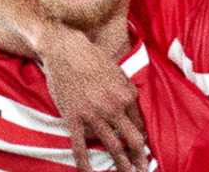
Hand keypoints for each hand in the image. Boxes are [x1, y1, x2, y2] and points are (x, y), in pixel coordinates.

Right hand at [41, 28, 147, 171]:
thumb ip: (125, 90)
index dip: (142, 139)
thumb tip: (132, 106)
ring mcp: (93, 115)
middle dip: (139, 158)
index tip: (142, 150)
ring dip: (121, 164)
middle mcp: (113, 107)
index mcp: (126, 95)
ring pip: (112, 146)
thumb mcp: (117, 72)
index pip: (139, 124)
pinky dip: (84, 162)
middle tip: (143, 170)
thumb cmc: (92, 57)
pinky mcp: (74, 118)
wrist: (66, 50)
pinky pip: (80, 145)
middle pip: (132, 139)